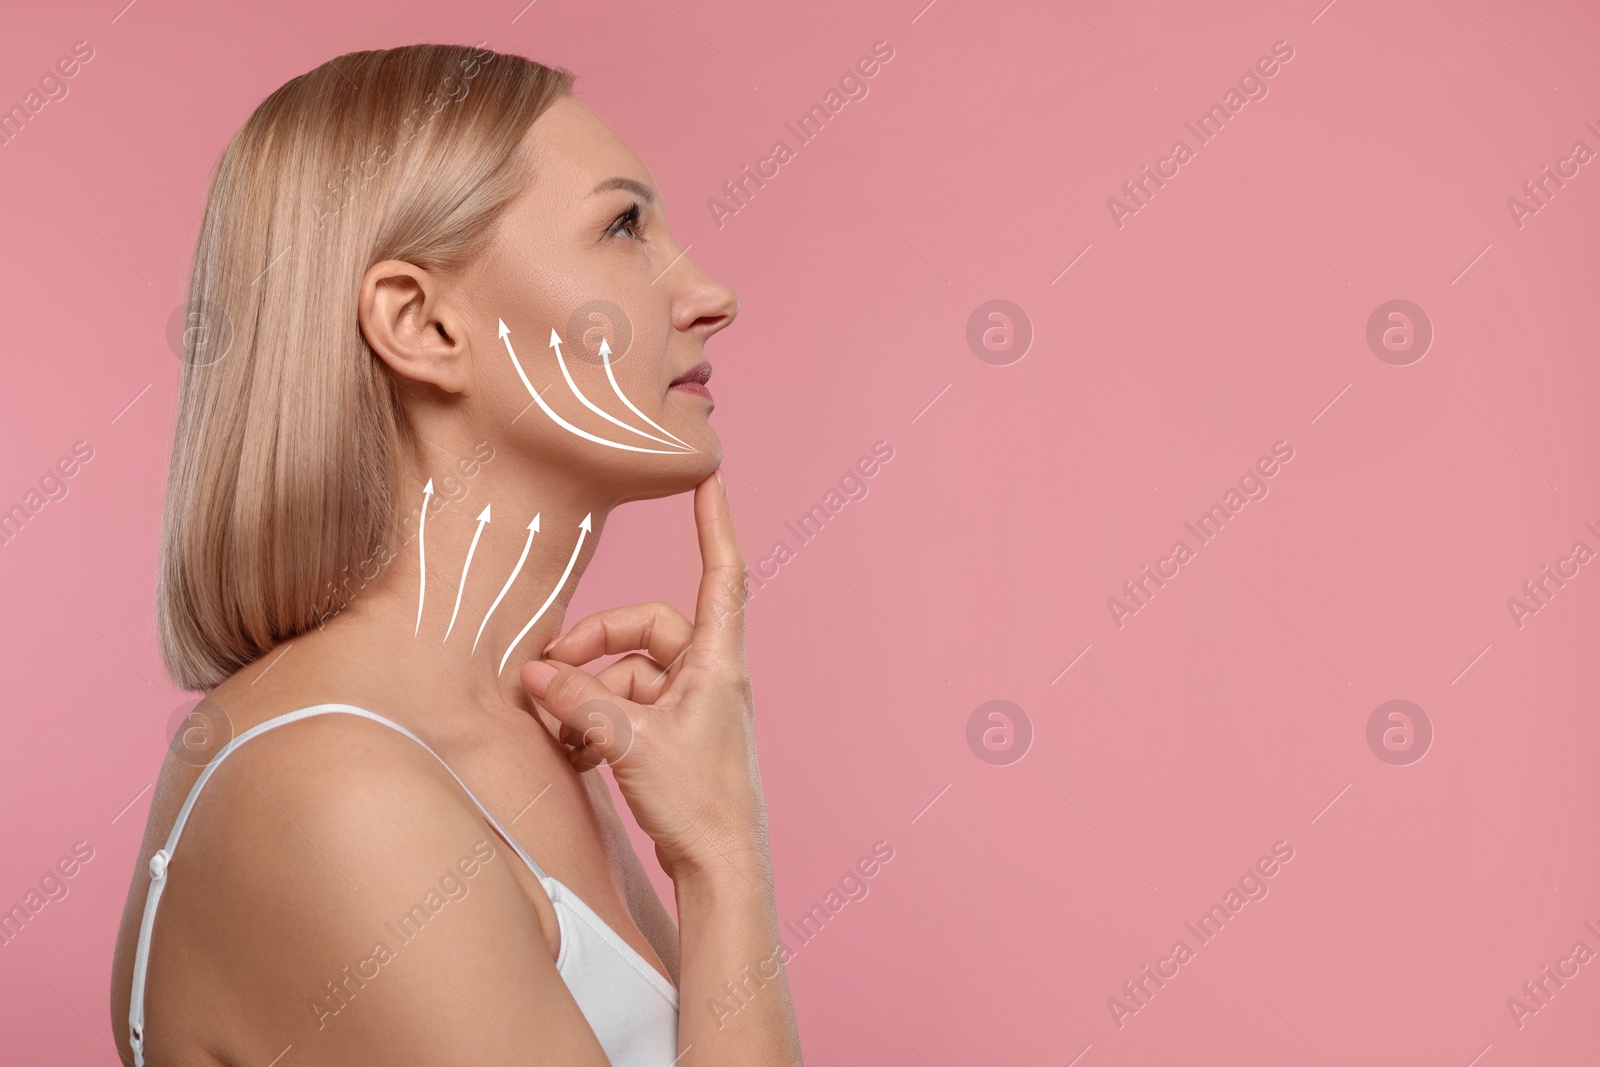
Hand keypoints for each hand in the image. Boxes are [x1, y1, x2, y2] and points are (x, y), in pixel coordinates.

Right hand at [520, 471, 768, 885]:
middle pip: (646, 630)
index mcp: (716, 662)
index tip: (711, 476)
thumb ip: (579, 705)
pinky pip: (628, 707)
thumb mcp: (629, 745)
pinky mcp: (675, 735)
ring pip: (629, 674)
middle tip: (548, 673)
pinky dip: (598, 720)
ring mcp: (693, 706)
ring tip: (560, 730)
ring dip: (589, 696)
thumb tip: (536, 675)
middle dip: (594, 647)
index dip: (714, 522)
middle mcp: (708, 675)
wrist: (722, 868)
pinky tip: (576, 751)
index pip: (721, 573)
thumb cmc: (699, 804)